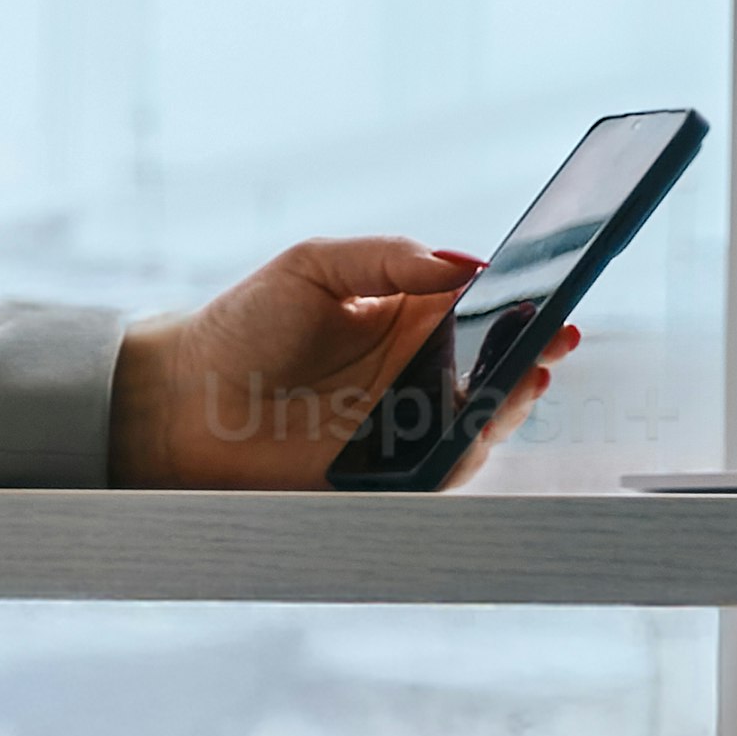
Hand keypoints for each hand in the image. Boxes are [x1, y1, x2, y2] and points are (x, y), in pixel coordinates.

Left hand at [108, 237, 576, 488]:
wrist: (183, 401)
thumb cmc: (242, 325)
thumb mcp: (313, 265)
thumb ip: (387, 259)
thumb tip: (463, 264)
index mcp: (407, 315)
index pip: (481, 307)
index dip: (519, 302)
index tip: (549, 294)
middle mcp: (416, 372)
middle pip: (494, 365)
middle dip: (532, 353)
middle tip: (553, 341)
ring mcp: (405, 427)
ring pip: (480, 420)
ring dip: (508, 404)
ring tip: (521, 381)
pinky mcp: (387, 475)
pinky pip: (442, 469)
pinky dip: (464, 454)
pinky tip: (475, 429)